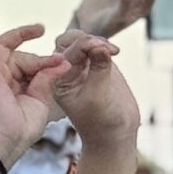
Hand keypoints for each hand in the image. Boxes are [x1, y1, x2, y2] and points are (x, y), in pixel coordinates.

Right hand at [0, 12, 71, 165]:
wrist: (3, 139)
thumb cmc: (20, 129)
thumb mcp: (42, 100)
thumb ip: (48, 79)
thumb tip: (61, 61)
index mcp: (15, 91)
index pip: (32, 69)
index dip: (49, 64)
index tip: (63, 64)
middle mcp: (1, 79)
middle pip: (21, 57)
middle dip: (39, 56)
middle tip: (55, 49)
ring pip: (9, 48)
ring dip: (24, 37)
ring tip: (41, 30)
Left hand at [51, 27, 139, 146]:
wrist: (114, 134)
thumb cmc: (101, 121)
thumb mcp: (98, 96)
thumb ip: (99, 69)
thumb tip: (101, 45)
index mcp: (57, 80)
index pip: (66, 54)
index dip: (82, 46)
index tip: (100, 47)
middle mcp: (65, 71)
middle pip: (69, 42)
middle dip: (87, 40)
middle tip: (106, 47)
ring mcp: (81, 67)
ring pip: (83, 41)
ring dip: (97, 41)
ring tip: (113, 51)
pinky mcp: (97, 65)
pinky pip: (97, 46)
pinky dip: (106, 45)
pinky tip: (116, 51)